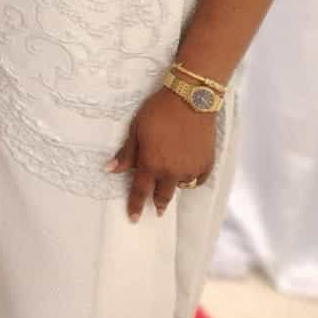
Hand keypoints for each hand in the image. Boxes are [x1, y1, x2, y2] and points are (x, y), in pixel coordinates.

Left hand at [106, 87, 216, 222]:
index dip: (135, 205)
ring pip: (180, 186)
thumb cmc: (159, 111)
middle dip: (157, 203)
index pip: (140, 191)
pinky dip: (190, 178)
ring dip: (173, 185)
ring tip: (170, 179)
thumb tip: (110, 170)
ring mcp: (191, 170)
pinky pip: (197, 179)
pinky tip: (187, 172)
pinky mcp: (206, 164)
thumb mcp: (136, 129)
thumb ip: (126, 154)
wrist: (191, 100)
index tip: (133, 218)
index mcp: (152, 164)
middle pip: (162, 196)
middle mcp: (172, 172)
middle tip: (156, 210)